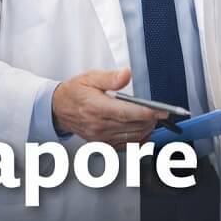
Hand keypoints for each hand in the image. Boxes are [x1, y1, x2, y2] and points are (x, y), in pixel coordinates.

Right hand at [51, 68, 166, 148]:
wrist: (59, 109)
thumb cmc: (75, 92)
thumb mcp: (90, 77)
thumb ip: (110, 77)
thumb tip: (126, 74)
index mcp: (96, 107)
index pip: (125, 113)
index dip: (145, 113)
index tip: (161, 111)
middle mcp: (98, 125)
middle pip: (132, 126)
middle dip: (150, 120)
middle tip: (160, 111)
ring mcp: (100, 137)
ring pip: (132, 137)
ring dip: (146, 129)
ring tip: (153, 119)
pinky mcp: (102, 144)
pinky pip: (126, 146)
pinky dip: (139, 139)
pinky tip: (143, 130)